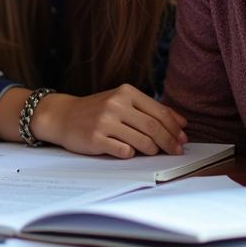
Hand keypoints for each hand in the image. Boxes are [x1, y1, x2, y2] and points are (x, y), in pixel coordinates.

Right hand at [33, 85, 187, 158]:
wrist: (63, 116)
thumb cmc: (96, 110)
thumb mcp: (121, 101)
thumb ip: (149, 109)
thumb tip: (182, 123)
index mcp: (125, 92)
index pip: (159, 112)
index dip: (175, 128)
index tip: (183, 139)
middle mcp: (115, 104)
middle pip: (154, 127)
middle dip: (169, 142)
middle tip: (176, 151)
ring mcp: (104, 121)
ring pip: (142, 141)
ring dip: (153, 150)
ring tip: (153, 152)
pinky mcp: (96, 138)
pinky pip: (124, 151)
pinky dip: (132, 154)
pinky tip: (129, 152)